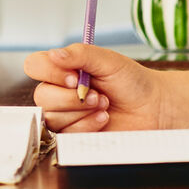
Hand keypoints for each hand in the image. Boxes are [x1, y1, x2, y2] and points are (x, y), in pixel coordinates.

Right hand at [24, 43, 162, 132]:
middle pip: (41, 96)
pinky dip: (86, 126)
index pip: (34, 66)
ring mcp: (65, 114)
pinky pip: (65, 134)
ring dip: (81, 112)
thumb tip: (54, 54)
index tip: (74, 76)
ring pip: (52, 117)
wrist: (153, 107)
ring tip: (104, 105)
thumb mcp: (108, 60)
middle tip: (97, 95)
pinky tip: (103, 119)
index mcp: (63, 69)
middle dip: (71, 98)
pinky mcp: (73, 134)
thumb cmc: (132, 81)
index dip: (49, 72)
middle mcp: (59, 91)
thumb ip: (80, 54)